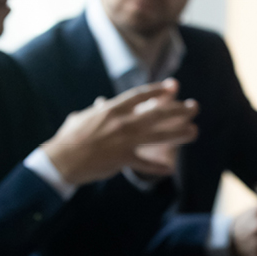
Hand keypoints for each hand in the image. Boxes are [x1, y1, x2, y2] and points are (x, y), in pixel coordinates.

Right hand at [41, 79, 198, 184]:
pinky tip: (170, 169)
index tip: (173, 86)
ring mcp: (124, 141)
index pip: (140, 96)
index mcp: (111, 109)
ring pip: (158, 135)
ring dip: (179, 133)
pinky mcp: (123, 159)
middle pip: (157, 113)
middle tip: (194, 107)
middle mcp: (122, 122)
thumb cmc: (69, 138)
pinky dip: (157, 167)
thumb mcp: (82, 118)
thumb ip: (96, 111)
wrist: (62, 159)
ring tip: (194, 131)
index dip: (158, 90)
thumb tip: (101, 102)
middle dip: (178, 110)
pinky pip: (145, 162)